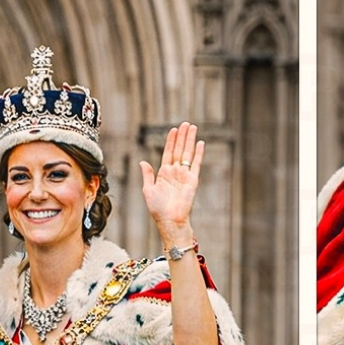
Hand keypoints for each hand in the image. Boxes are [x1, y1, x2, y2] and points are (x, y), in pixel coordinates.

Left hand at [141, 122, 203, 243]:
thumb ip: (148, 175)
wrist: (169, 220)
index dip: (171, 141)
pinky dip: (199, 153)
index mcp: (164, 173)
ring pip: (187, 153)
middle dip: (182, 136)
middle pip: (179, 150)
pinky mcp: (192, 180)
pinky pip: (196, 164)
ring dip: (190, 140)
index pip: (168, 152)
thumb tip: (143, 162)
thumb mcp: (148, 190)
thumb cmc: (158, 209)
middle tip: (185, 124)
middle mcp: (175, 172)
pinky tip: (200, 143)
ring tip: (192, 128)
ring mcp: (184, 175)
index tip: (173, 129)